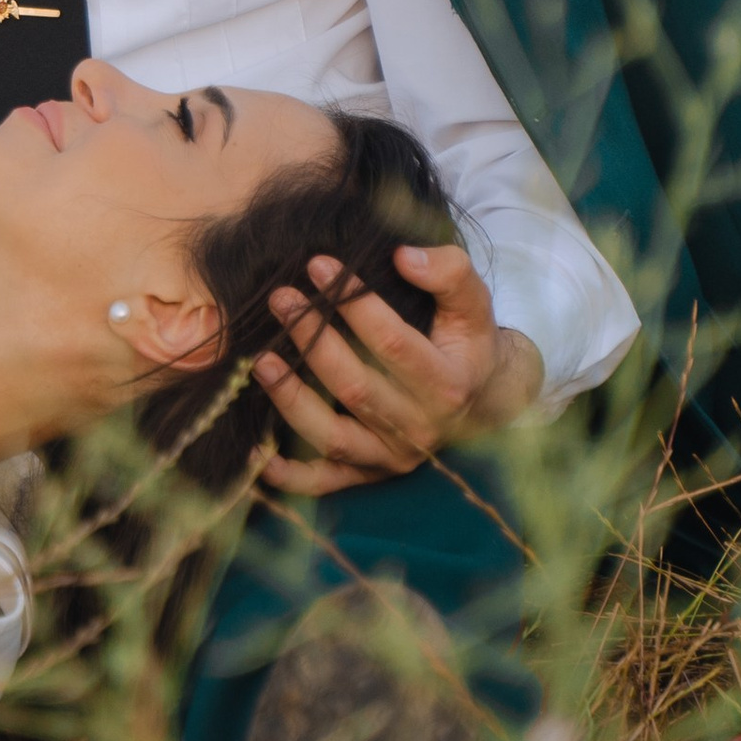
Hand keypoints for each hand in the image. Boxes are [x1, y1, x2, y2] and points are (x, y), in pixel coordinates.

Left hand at [255, 241, 544, 496]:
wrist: (484, 399)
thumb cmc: (467, 342)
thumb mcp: (473, 304)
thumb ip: (449, 272)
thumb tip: (403, 256)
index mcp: (448, 385)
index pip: (393, 345)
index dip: (355, 305)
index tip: (318, 264)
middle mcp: (420, 429)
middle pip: (355, 389)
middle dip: (312, 341)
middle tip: (280, 298)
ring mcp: (392, 457)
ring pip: (333, 437)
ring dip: (292, 400)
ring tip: (261, 360)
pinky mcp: (370, 473)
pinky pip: (325, 483)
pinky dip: (289, 476)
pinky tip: (256, 454)